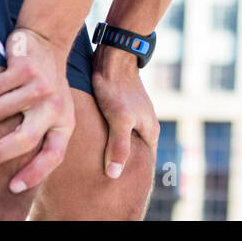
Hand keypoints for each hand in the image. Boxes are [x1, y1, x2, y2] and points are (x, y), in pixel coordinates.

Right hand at [0, 26, 75, 193]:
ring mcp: (41, 86)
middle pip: (25, 138)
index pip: (54, 155)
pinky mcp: (25, 68)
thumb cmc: (43, 88)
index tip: (13, 188)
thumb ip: (41, 135)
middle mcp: (55, 106)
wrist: (48, 42)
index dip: (35, 174)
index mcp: (64, 122)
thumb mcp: (52, 112)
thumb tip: (13, 174)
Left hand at [91, 41, 159, 178]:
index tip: (114, 185)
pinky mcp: (120, 106)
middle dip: (120, 163)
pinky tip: (91, 140)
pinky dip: (105, 136)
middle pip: (133, 151)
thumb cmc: (117, 88)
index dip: (131, 173)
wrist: (114, 56)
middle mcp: (145, 123)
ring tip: (95, 162)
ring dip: (111, 149)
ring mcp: (133, 114)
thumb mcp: (119, 119)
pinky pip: (114, 128)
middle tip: (102, 176)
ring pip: (122, 139)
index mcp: (150, 130)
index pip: (144, 161)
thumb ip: (118, 147)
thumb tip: (114, 175)